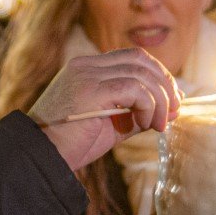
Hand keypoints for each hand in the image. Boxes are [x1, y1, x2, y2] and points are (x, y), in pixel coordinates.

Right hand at [28, 48, 179, 171]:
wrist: (41, 157)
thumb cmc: (72, 144)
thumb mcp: (111, 125)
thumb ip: (136, 113)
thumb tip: (170, 109)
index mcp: (87, 68)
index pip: (132, 57)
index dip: (158, 74)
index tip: (172, 99)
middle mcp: (86, 65)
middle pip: (140, 60)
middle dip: (165, 84)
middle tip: (174, 111)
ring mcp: (87, 75)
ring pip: (140, 74)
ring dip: (159, 100)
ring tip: (159, 124)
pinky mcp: (90, 91)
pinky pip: (133, 89)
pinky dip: (148, 106)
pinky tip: (147, 124)